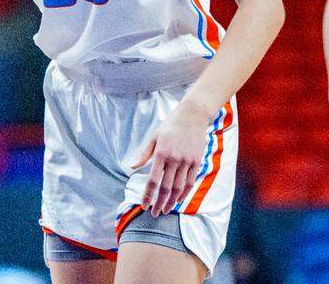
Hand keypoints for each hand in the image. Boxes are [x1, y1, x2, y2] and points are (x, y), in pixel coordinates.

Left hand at [130, 101, 212, 216]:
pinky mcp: (197, 162)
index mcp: (161, 153)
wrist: (192, 115)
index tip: (144, 205)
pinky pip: (190, 182)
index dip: (148, 195)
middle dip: (159, 202)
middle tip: (154, 213)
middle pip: (165, 187)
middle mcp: (174, 159)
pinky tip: (178, 200)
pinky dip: (184, 193)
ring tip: (166, 210)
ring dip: (171, 201)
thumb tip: (132, 167)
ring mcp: (187, 161)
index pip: (153, 180)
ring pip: (179, 188)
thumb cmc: (170, 125)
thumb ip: (144, 154)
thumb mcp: (154, 137)